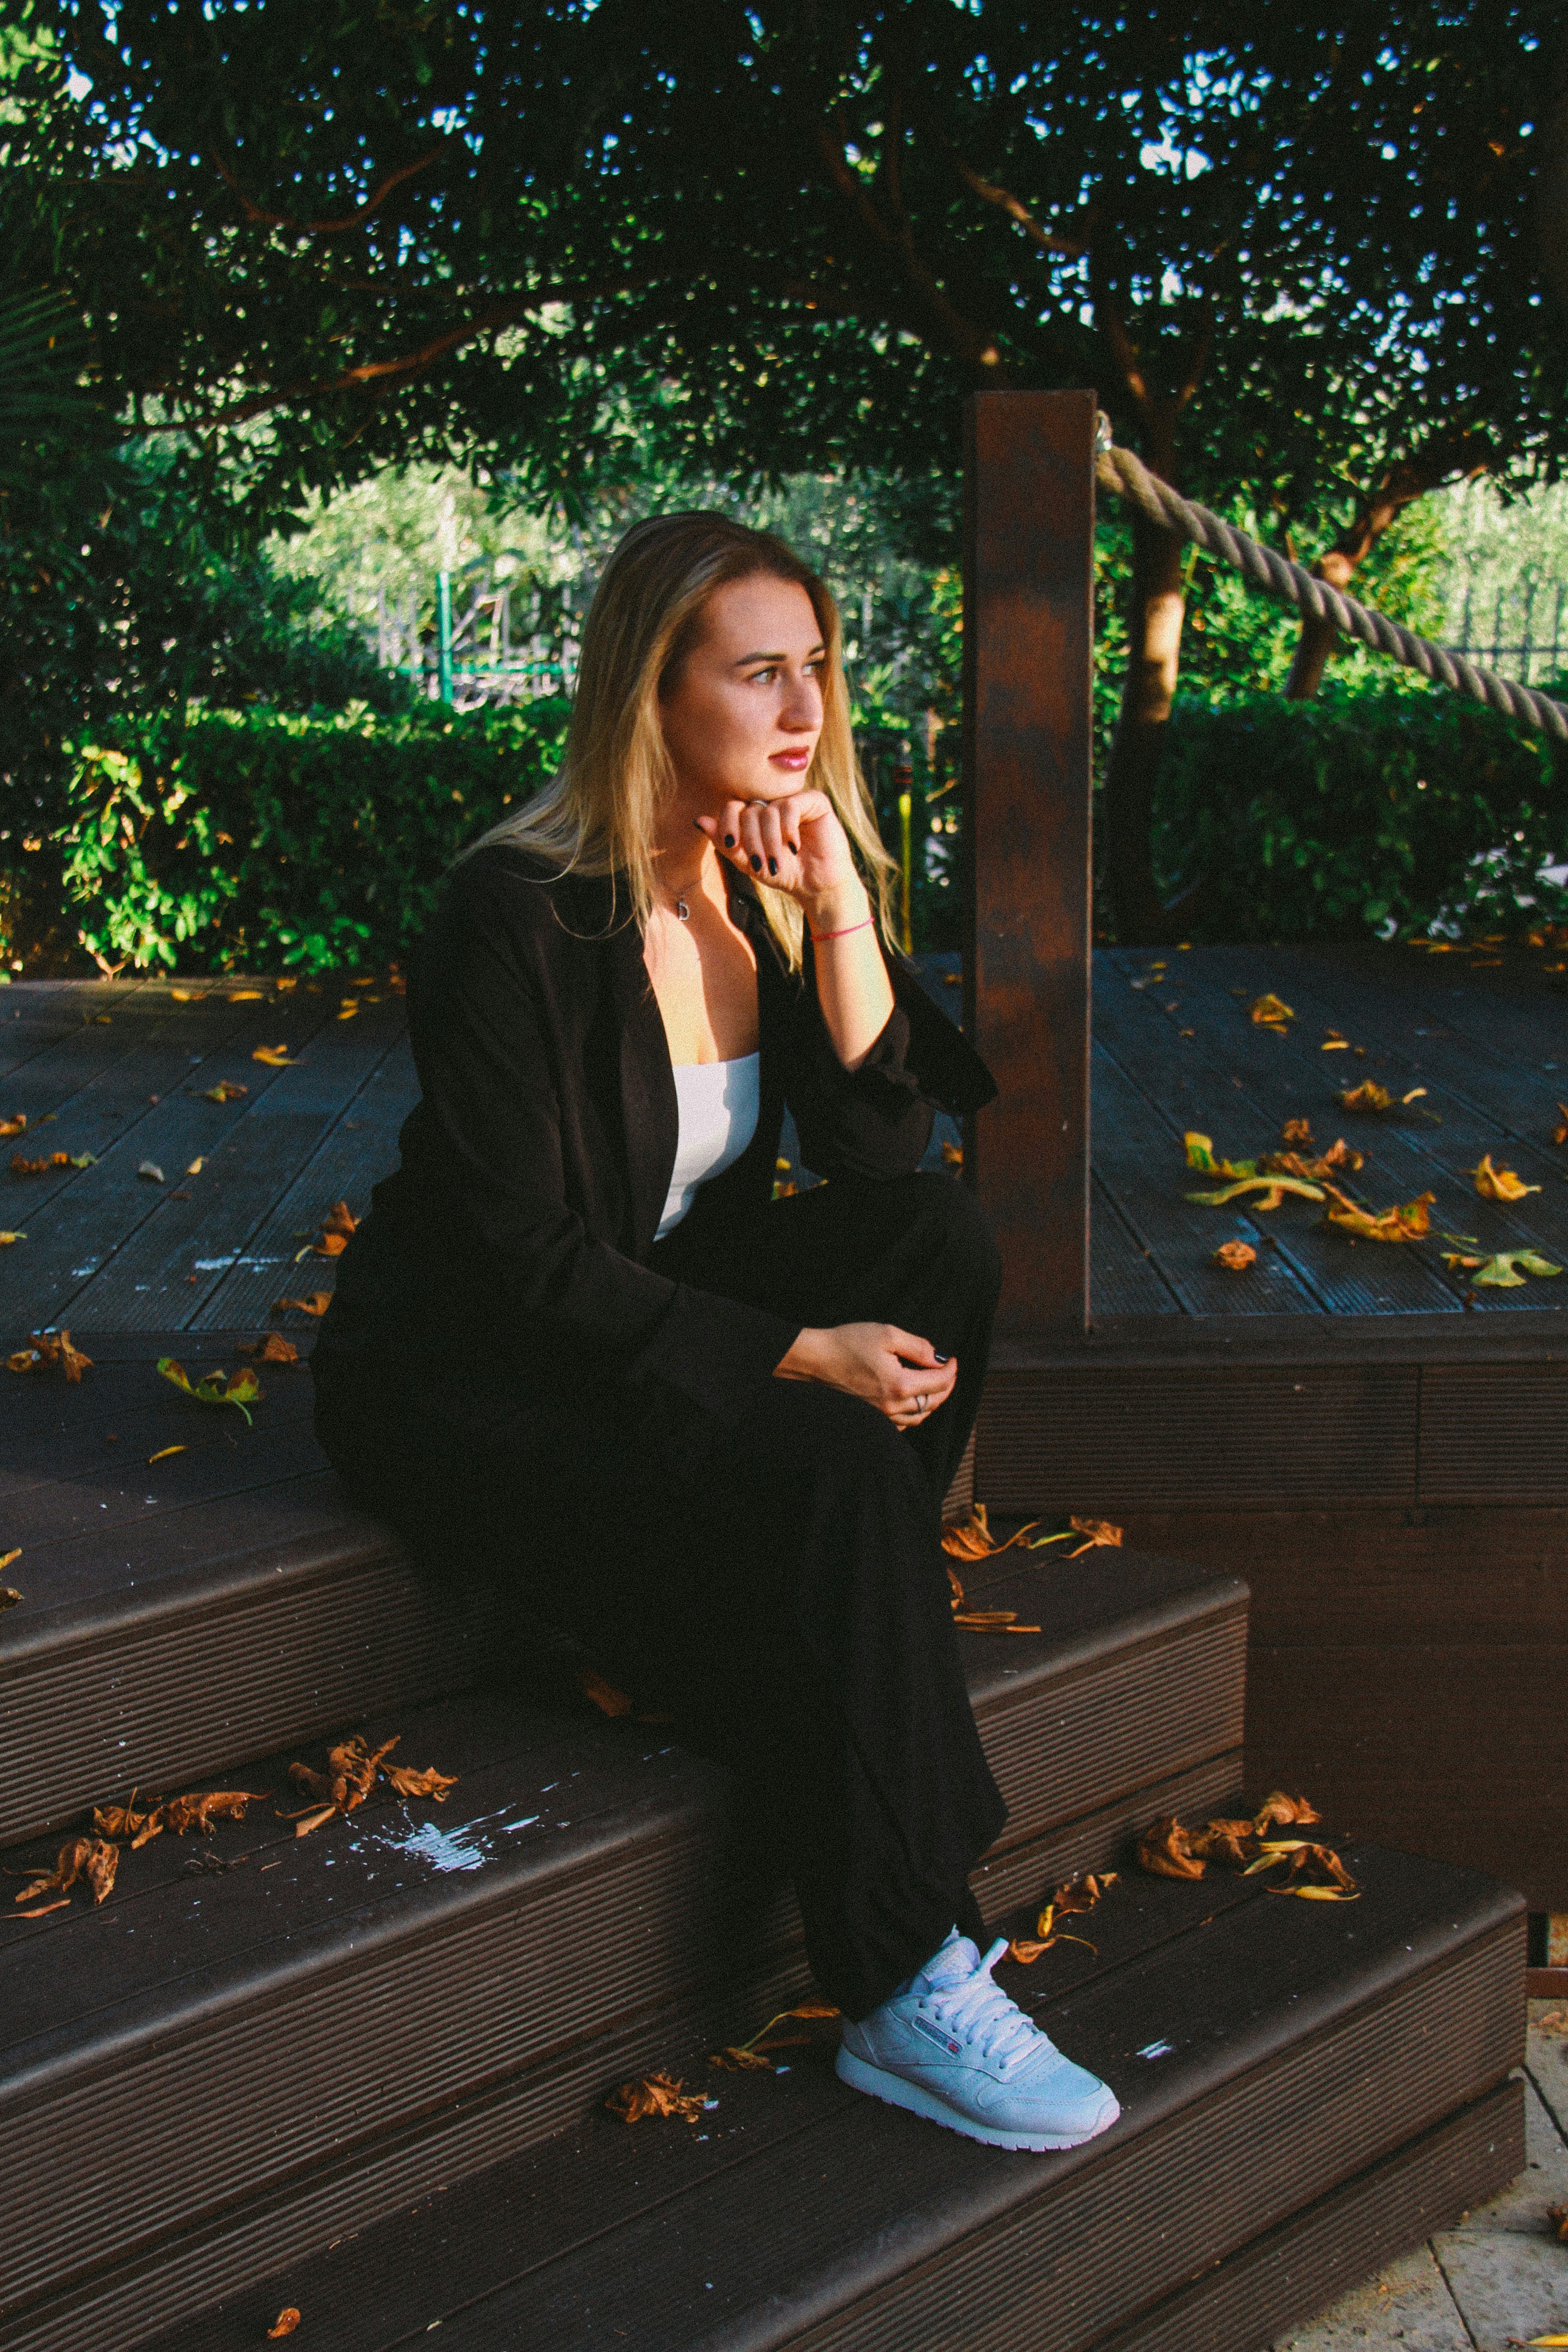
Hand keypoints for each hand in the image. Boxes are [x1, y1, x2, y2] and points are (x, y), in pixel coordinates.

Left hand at [696, 789, 861, 921]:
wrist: (817, 887)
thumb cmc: (784, 873)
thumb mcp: (749, 863)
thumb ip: (726, 843)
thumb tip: (698, 820)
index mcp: (754, 814)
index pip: (732, 807)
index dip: (727, 823)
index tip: (731, 844)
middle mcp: (772, 803)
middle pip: (748, 810)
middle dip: (751, 840)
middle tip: (760, 864)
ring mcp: (793, 800)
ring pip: (768, 810)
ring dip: (770, 840)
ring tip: (777, 862)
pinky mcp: (814, 801)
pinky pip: (791, 805)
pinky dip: (788, 828)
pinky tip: (794, 846)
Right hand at [774, 1323, 956, 1428]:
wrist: (816, 1359)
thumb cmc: (848, 1343)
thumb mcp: (887, 1334)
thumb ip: (917, 1346)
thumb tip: (937, 1357)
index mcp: (900, 1384)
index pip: (939, 1382)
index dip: (951, 1370)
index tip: (952, 1359)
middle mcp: (893, 1405)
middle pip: (934, 1402)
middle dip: (947, 1386)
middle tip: (949, 1371)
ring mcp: (882, 1415)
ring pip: (920, 1416)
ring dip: (934, 1401)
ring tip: (937, 1386)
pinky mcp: (872, 1417)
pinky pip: (903, 1423)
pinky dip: (915, 1414)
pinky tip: (914, 1402)